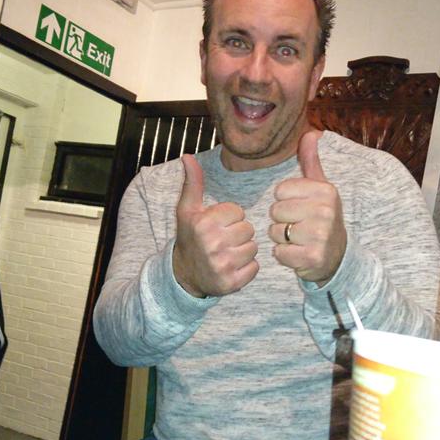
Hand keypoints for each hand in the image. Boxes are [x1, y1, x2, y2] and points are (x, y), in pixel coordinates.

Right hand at [173, 154, 258, 297]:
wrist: (184, 274)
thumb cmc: (190, 237)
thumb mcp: (188, 210)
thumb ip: (193, 183)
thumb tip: (188, 157)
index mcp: (203, 224)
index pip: (238, 212)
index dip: (230, 218)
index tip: (218, 226)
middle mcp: (212, 244)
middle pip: (248, 230)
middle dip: (238, 234)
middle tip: (223, 240)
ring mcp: (222, 265)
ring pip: (254, 248)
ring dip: (244, 251)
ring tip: (228, 253)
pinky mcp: (232, 283)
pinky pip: (255, 268)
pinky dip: (247, 268)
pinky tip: (232, 267)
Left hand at [270, 131, 346, 284]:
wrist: (337, 256)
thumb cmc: (322, 218)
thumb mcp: (320, 188)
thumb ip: (311, 161)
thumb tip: (311, 132)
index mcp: (325, 191)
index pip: (280, 191)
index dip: (284, 201)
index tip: (299, 208)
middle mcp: (325, 211)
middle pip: (275, 211)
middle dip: (282, 221)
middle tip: (299, 226)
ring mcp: (320, 235)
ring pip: (275, 232)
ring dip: (282, 239)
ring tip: (299, 239)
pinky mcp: (312, 257)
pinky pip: (279, 253)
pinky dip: (285, 256)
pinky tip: (299, 253)